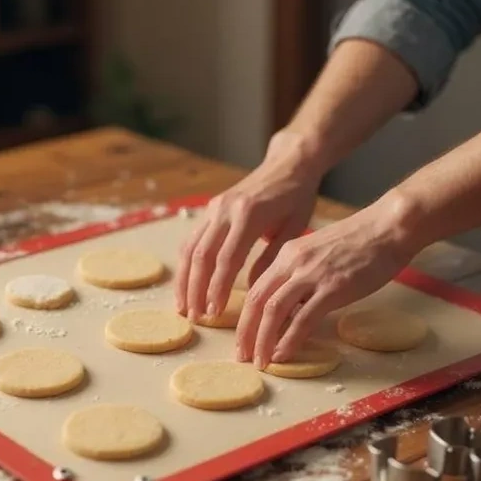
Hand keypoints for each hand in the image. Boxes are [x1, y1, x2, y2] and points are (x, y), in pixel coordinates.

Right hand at [176, 130, 320, 321]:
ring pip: (190, 247)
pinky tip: (186, 283)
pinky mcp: (210, 208)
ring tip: (183, 306)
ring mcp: (215, 207)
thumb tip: (251, 289)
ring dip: (184, 279)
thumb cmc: (297, 197)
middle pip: (201, 255)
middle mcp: (226, 209)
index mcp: (249, 214)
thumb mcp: (294, 229)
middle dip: (195, 289)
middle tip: (194, 316)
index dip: (217, 288)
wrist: (289, 164)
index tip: (214, 312)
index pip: (226, 258)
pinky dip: (186, 264)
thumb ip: (270, 258)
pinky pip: (192, 239)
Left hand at [236, 193, 418, 367]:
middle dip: (245, 332)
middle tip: (241, 356)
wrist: (389, 227)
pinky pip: (303, 319)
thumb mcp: (320, 254)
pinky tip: (283, 354)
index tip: (243, 339)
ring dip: (262, 340)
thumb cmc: (362, 241)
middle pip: (256, 301)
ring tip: (260, 362)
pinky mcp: (333, 288)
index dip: (245, 317)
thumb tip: (294, 308)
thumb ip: (303, 277)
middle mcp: (293, 263)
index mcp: (288, 254)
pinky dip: (289, 340)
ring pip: (273, 310)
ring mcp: (312, 275)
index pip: (256, 289)